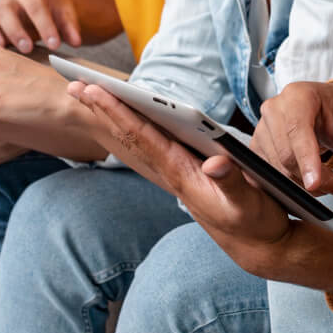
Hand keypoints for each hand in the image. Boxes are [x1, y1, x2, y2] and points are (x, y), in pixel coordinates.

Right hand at [0, 0, 81, 54]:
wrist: (46, 3)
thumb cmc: (55, 9)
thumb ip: (70, 27)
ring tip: (1, 49)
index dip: (44, 25)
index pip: (35, 5)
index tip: (55, 44)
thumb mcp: (66, 13)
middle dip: (16, 30)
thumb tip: (75, 42)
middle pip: (5, 10)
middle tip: (28, 48)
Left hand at [67, 81, 296, 264]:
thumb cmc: (255, 224)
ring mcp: (177, 172)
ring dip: (113, 116)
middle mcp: (173, 171)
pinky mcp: (186, 173)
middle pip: (131, 136)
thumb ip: (231, 184)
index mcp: (182, 173)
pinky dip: (134, 126)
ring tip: (90, 95)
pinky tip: (128, 117)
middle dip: (103, 110)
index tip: (93, 91)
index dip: (118, 112)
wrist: (259, 248)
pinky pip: (152, 144)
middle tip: (73, 85)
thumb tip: (214, 163)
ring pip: (138, 139)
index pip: (142, 137)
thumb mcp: (248, 205)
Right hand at [250, 80, 332, 195]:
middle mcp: (273, 109)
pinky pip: (270, 175)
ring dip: (305, 185)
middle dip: (314, 179)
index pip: (296, 129)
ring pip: (278, 169)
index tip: (315, 183)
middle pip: (286, 154)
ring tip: (331, 183)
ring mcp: (261, 129)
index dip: (306, 159)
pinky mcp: (256, 148)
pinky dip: (292, 185)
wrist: (324, 106)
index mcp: (297, 95)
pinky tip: (310, 182)